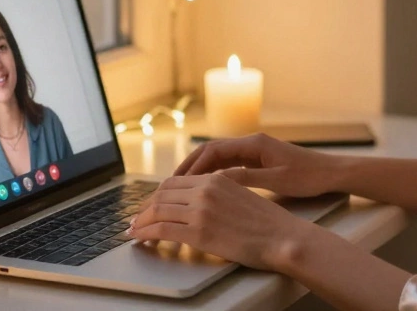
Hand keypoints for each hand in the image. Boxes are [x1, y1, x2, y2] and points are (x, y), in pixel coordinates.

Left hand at [127, 173, 308, 270]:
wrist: (282, 237)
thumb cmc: (268, 222)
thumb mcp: (241, 196)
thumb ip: (218, 194)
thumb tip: (199, 203)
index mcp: (216, 179)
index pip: (175, 182)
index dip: (157, 195)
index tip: (150, 205)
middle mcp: (205, 190)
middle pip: (162, 194)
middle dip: (145, 208)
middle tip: (137, 219)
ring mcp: (201, 210)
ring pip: (158, 211)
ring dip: (141, 221)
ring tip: (134, 230)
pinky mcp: (199, 232)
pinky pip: (162, 230)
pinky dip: (146, 233)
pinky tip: (141, 238)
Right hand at [171, 133, 339, 197]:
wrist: (332, 172)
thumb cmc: (308, 176)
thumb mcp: (275, 180)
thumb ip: (245, 178)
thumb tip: (215, 181)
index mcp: (254, 144)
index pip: (214, 150)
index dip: (193, 165)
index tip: (177, 180)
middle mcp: (252, 143)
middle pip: (212, 151)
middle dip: (191, 166)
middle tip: (171, 184)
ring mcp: (255, 151)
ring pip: (220, 158)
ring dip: (201, 170)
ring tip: (183, 188)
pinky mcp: (260, 160)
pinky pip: (230, 164)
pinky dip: (215, 174)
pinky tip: (207, 188)